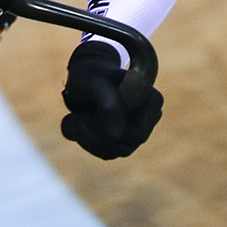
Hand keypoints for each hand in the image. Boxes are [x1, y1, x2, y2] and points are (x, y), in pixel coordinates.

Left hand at [60, 40, 162, 159]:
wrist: (85, 73)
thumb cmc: (92, 74)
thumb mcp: (97, 83)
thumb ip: (109, 105)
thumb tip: (116, 135)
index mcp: (152, 102)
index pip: (136, 134)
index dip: (108, 129)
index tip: (86, 113)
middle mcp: (150, 118)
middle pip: (124, 147)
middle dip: (94, 134)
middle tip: (75, 117)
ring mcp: (137, 130)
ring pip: (113, 152)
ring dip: (87, 138)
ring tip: (74, 118)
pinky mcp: (122, 139)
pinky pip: (105, 153)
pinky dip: (86, 141)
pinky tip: (77, 123)